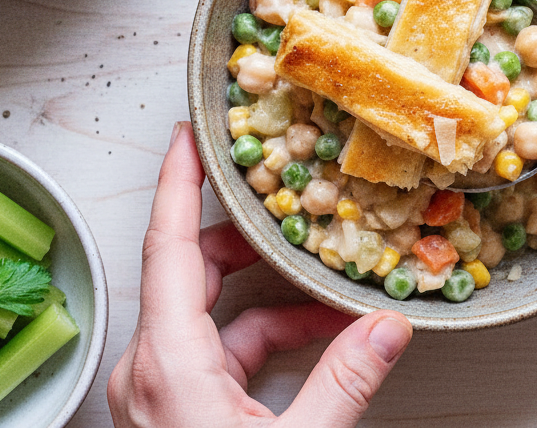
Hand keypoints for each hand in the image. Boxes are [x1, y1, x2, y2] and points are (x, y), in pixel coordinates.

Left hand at [108, 122, 412, 426]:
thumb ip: (345, 380)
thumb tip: (389, 327)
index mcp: (167, 363)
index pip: (167, 247)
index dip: (178, 183)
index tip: (188, 135)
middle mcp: (147, 370)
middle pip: (189, 271)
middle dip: (246, 241)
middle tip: (289, 211)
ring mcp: (153, 392)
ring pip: (206, 316)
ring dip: (269, 302)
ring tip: (331, 301)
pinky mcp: (167, 413)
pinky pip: (212, 355)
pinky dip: (260, 341)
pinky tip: (314, 344)